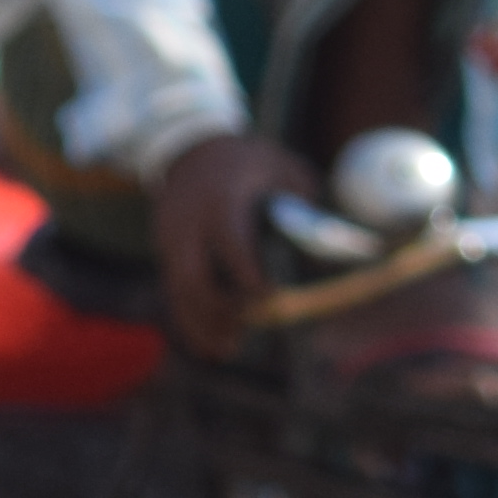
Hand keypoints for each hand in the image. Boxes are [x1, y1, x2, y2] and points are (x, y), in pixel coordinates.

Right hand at [145, 130, 321, 356]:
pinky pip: (172, 289)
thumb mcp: (279, 166)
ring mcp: (170, 238)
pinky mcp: (164, 250)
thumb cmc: (246, 161)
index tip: (271, 300)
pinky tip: (207, 343)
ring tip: (227, 350)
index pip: (231, 245)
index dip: (249, 277)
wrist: (192, 147)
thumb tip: (332, 237)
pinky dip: (188, 317)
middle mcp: (188, 222)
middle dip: (218, 310)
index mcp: (219, 201)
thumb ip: (303, 198)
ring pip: (178, 289)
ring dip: (201, 322)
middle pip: (194, 276)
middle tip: (243, 334)